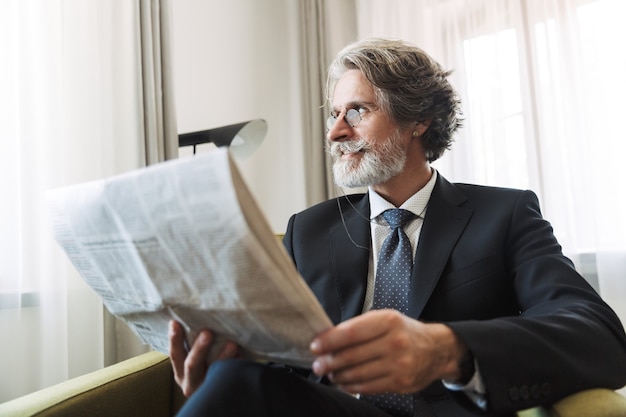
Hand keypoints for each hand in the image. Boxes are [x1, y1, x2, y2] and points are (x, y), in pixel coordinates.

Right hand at [168, 320, 238, 396]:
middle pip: (192, 366)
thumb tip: (193, 317)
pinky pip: (230, 380)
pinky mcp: (224, 392)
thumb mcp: (194, 362)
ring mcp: (207, 389)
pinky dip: (236, 367)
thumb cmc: (207, 368)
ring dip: (223, 358)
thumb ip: (192, 346)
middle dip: (199, 349)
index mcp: (181, 373)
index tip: (175, 322)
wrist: (220, 397)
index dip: (174, 339)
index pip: (175, 355)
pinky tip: (243, 356)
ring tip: (232, 344)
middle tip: (207, 333)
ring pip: (214, 373)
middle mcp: (191, 383)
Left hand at [309, 309, 464, 394]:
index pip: (351, 333)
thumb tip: (328, 339)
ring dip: (338, 376)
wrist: (436, 349)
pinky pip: (368, 387)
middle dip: (329, 361)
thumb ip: (359, 327)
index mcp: (388, 321)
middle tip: (318, 364)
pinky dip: (352, 386)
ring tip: (330, 373)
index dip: (329, 341)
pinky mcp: (400, 383)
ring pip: (358, 374)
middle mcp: (394, 342)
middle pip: (352, 355)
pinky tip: (344, 382)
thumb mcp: (385, 319)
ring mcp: (398, 365)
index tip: (315, 346)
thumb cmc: (404, 332)